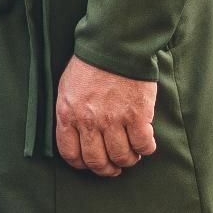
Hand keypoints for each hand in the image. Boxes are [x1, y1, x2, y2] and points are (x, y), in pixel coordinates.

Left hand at [53, 55, 156, 176]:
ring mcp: (114, 120)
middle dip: (106, 169)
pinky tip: (146, 142)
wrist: (116, 43)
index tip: (91, 164)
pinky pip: (143, 144)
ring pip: (121, 157)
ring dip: (128, 160)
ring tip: (132, 153)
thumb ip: (69, 114)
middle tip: (114, 167)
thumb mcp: (67, 88)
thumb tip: (76, 136)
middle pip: (97, 161)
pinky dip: (146, 148)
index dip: (82, 164)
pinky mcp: (137, 115)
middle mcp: (90, 122)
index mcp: (69, 114)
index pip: (71, 154)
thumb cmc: (91, 63)